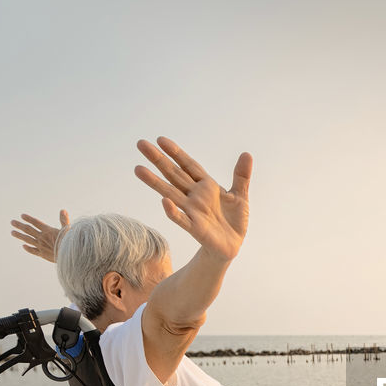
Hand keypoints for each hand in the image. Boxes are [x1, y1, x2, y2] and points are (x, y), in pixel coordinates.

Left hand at [10, 210, 69, 262]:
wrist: (69, 256)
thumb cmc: (70, 243)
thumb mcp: (67, 230)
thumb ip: (64, 220)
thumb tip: (63, 210)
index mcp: (48, 231)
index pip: (36, 223)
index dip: (29, 219)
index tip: (22, 216)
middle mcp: (42, 238)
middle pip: (28, 230)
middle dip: (20, 225)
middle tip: (12, 222)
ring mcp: (41, 246)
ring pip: (27, 239)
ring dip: (19, 235)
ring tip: (12, 232)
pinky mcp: (42, 254)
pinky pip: (33, 250)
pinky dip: (28, 248)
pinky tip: (23, 246)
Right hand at [134, 137, 251, 259]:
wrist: (232, 245)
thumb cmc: (233, 219)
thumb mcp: (240, 195)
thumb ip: (241, 175)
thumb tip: (247, 154)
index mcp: (206, 186)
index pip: (188, 166)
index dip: (176, 153)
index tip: (161, 140)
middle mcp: (195, 196)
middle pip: (174, 175)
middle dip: (158, 160)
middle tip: (141, 144)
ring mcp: (193, 211)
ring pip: (171, 193)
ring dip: (155, 182)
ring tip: (139, 169)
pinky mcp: (195, 228)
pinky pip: (182, 219)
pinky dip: (173, 212)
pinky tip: (164, 202)